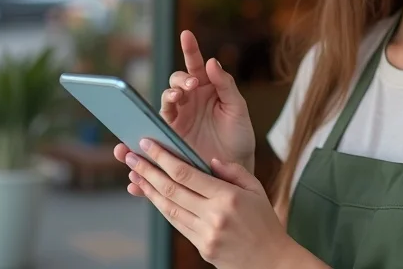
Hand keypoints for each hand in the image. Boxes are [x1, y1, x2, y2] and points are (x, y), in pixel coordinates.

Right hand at [115, 30, 254, 174]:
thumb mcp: (237, 108)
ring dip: (169, 95)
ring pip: (165, 99)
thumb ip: (225, 84)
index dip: (190, 49)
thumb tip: (212, 61)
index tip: (186, 34)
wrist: (233, 166)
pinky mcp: (169, 135)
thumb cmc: (239, 135)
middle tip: (190, 86)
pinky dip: (152, 120)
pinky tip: (161, 116)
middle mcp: (190, 99)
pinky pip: (155, 123)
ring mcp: (178, 116)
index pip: (196, 65)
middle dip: (181, 80)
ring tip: (177, 98)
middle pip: (176, 81)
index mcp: (207, 88)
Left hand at [125, 138, 306, 268]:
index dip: (163, 158)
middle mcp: (214, 216)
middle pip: (171, 189)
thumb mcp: (257, 189)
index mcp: (229, 197)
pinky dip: (162, 207)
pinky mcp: (201, 247)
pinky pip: (176, 223)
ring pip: (168, 208)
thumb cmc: (265, 223)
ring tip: (134, 174)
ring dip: (148, 190)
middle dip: (147, 170)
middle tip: (130, 156)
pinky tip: (153, 196)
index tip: (148, 145)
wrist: (271, 262)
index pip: (187, 173)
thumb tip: (208, 159)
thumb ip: (233, 171)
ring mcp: (205, 234)